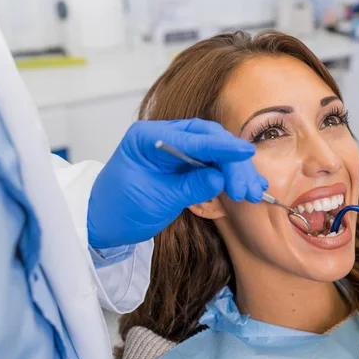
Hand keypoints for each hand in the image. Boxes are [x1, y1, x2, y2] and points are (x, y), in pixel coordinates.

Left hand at [87, 119, 267, 247]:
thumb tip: (220, 179)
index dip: (221, 147)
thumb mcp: (156, 200)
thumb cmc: (120, 208)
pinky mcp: (187, 163)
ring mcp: (178, 148)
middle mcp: (165, 136)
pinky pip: (214, 164)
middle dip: (233, 164)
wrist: (104, 222)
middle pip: (210, 140)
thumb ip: (189, 187)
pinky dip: (231, 176)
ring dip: (237, 171)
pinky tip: (251, 185)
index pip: (192, 138)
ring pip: (217, 152)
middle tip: (247, 189)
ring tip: (254, 192)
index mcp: (148, 136)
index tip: (245, 153)